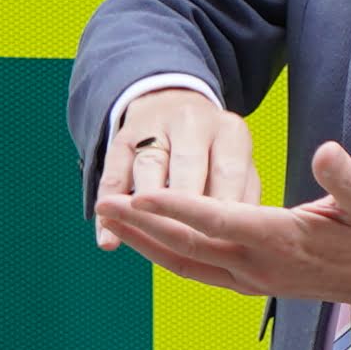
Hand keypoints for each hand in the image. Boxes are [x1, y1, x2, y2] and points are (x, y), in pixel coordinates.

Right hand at [90, 88, 255, 235]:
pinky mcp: (122, 139)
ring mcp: (153, 127)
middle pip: (188, 166)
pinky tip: (108, 242)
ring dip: (144, 205)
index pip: (229, 172)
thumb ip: (242, 197)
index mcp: (229, 131)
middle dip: (185, 206)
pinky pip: (113, 176)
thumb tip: (236, 237)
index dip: (224, 210)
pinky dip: (111, 210)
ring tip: (141, 234)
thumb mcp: (238, 164)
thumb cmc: (215, 153)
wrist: (174, 104)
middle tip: (187, 245)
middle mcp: (192, 122)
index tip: (224, 244)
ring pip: (149, 168)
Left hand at [95, 139, 350, 318]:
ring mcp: (251, 279)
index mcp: (283, 240)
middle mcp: (259, 265)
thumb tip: (327, 152)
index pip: (220, 221)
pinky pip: (197, 270)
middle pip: (187, 245)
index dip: (178, 207)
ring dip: (144, 242)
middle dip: (142, 225)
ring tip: (110, 219)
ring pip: (185, 263)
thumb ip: (345, 178)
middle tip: (102, 202)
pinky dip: (166, 254)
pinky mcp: (250, 283)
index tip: (140, 194)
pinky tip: (146, 240)